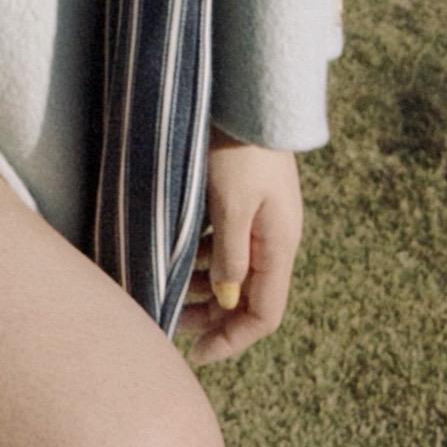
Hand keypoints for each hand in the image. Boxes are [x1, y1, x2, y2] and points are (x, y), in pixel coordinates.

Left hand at [173, 127, 300, 365]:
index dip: (232, 339)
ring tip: (166, 290)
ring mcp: (262, 218)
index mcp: (279, 245)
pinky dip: (203, 257)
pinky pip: (227, 242)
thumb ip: (230, 255)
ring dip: (204, 286)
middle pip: (248, 296)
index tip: (196, 353)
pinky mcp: (246, 198)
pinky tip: (176, 255)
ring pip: (234, 270)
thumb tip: (226, 297)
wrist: (249, 92)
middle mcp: (275, 237)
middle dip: (212, 316)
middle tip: (170, 321)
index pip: (264, 315)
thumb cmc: (237, 148)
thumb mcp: (230, 204)